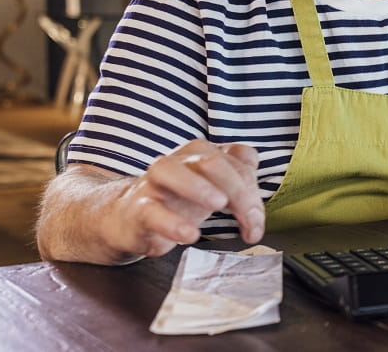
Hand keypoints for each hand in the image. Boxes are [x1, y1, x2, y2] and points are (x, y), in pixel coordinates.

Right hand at [100, 139, 262, 259]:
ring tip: (219, 204)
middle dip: (238, 191)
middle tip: (250, 221)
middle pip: (212, 162)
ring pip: (172, 171)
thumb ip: (242, 192)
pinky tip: (190, 234)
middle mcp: (180, 161)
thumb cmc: (180, 202)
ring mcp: (155, 182)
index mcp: (205, 153)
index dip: (253, 187)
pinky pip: (151, 210)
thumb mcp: (216, 192)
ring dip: (199, 186)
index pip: (238, 159)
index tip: (256, 219)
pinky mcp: (137, 207)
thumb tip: (257, 210)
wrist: (131, 218)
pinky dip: (172, 222)